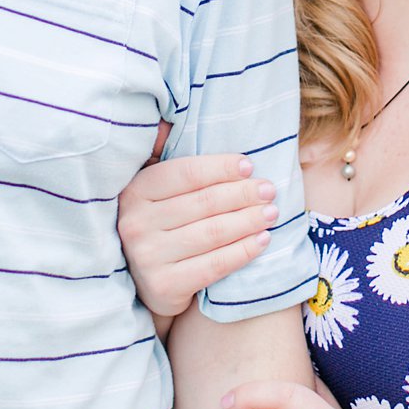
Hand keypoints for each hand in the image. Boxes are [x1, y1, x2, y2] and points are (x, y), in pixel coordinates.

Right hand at [119, 134, 278, 317]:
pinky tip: (262, 241)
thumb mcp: (156, 192)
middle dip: (243, 194)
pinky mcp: (163, 286)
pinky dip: (242, 251)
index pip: (185, 173)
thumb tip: (171, 122)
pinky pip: (213, 265)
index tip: (249, 165)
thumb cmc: (162, 225)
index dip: (221, 168)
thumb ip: (169, 162)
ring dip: (248, 221)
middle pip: (203, 203)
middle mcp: (136, 222)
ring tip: (272, 213)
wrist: (146, 283)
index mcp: (135, 191)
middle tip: (269, 190)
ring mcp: (147, 256)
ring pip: (212, 233)